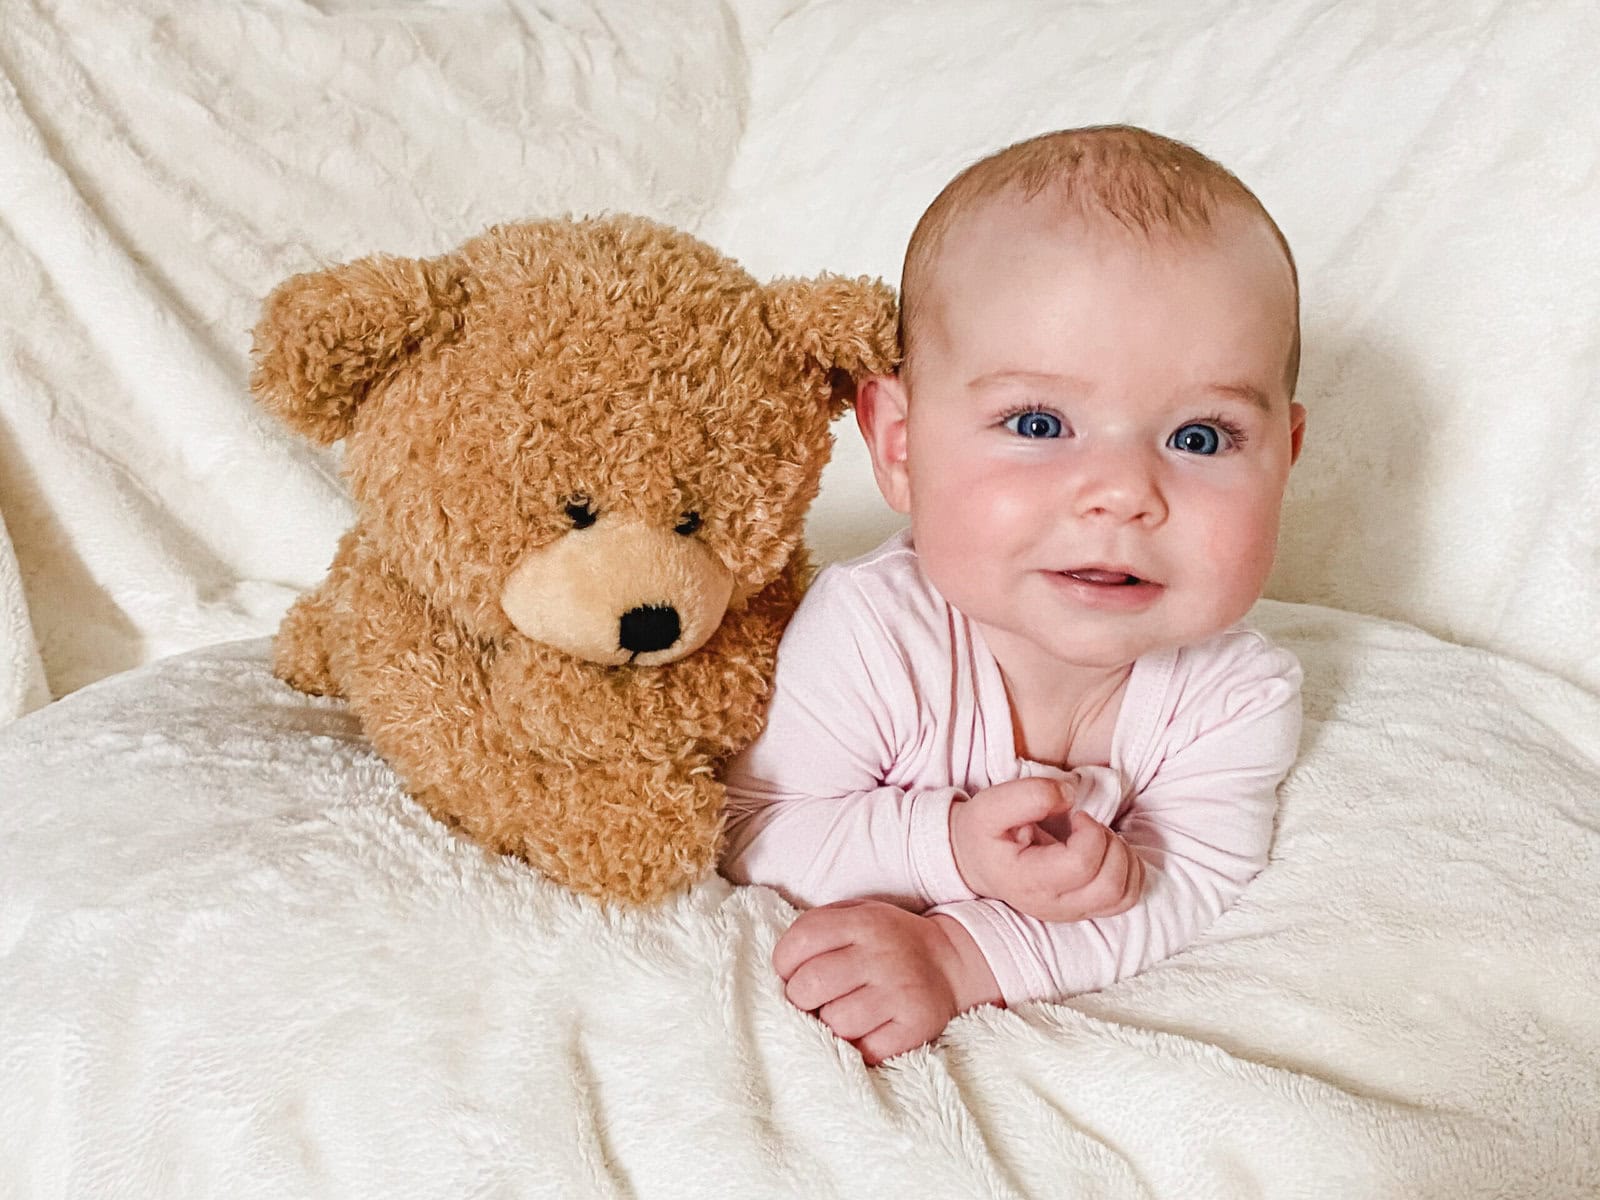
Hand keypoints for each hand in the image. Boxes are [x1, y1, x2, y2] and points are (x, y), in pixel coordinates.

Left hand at [772, 900, 1001, 1064]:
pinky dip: (859, 1047)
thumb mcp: (856, 915)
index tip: (795, 973)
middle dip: (802, 999)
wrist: (951, 961)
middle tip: (817, 999)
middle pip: (809, 986)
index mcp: (862, 922)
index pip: (798, 943)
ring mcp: (900, 991)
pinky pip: (865, 1051)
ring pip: (835, 1023)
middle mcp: (882, 954)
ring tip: (846, 1013)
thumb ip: (817, 930)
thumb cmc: (887, 942)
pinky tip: (868, 1030)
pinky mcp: (915, 1026)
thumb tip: (779, 974)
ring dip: (831, 1025)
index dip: (785, 964)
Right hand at [949, 776, 1144, 922]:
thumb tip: (1071, 795)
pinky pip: (1126, 898)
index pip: (1082, 864)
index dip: (1090, 831)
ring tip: (1097, 838)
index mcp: (1028, 881)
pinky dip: (1127, 870)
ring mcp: (1071, 912)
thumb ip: (1029, 794)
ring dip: (1123, 857)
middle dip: (1111, 844)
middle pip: (1110, 885)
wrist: (976, 862)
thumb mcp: (990, 805)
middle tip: (1088, 826)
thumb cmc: (984, 833)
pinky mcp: (1085, 910)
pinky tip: (1104, 851)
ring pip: (1123, 895)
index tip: (1076, 815)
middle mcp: (1053, 905)